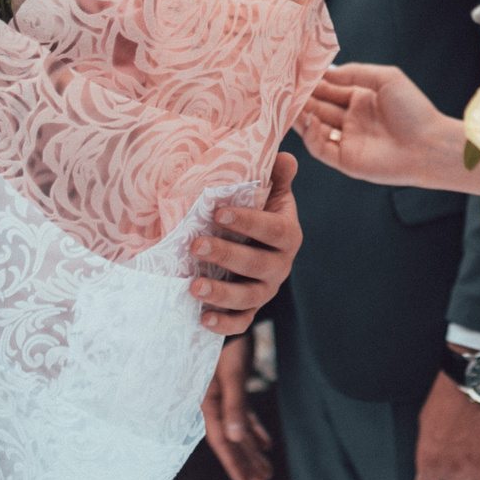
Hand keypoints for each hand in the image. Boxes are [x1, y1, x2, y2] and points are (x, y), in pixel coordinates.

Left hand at [190, 151, 300, 336]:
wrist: (257, 247)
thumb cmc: (259, 215)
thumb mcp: (270, 195)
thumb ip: (276, 177)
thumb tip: (285, 156)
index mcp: (287, 234)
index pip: (274, 230)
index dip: (249, 222)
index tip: (218, 212)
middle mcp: (280, 265)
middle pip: (258, 264)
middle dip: (226, 255)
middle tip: (195, 244)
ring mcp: (265, 290)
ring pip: (249, 297)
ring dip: (221, 293)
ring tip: (193, 286)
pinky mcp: (250, 309)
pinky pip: (241, 322)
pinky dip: (224, 324)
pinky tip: (203, 318)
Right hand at [201, 335, 272, 479]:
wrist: (222, 312)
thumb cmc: (225, 343)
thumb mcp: (232, 374)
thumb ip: (233, 405)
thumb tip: (233, 438)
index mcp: (209, 402)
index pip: (221, 441)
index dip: (234, 464)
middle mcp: (214, 402)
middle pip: (231, 439)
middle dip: (247, 462)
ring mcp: (223, 394)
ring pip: (238, 429)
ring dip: (252, 450)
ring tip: (266, 471)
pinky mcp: (233, 385)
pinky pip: (244, 414)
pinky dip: (254, 429)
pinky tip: (265, 444)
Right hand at [303, 62, 479, 193]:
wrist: (429, 146)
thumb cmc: (413, 109)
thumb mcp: (385, 78)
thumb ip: (354, 73)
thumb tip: (326, 71)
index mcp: (361, 98)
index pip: (329, 87)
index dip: (313, 80)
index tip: (295, 70)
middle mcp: (352, 118)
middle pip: (318, 106)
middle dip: (302, 96)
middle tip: (283, 85)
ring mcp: (347, 140)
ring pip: (314, 126)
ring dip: (301, 115)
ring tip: (287, 102)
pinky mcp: (345, 160)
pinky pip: (320, 148)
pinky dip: (310, 135)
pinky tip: (309, 121)